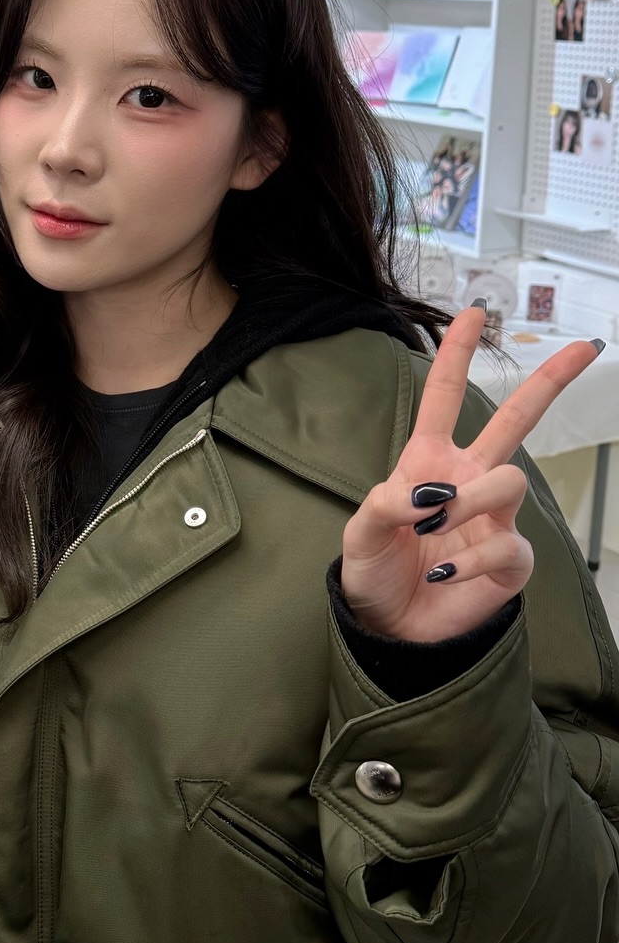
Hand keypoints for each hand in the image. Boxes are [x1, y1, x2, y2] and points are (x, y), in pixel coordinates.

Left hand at [342, 304, 601, 641]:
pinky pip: (507, 543)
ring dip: (470, 499)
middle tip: (583, 347)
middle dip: (550, 381)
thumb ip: (381, 505)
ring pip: (511, 478)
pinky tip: (446, 571)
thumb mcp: (359, 534)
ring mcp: (494, 518)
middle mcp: (468, 481)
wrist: (391, 629)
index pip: (445, 399)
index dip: (457, 355)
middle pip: (516, 420)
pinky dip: (472, 556)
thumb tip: (421, 494)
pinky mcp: (510, 560)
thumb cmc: (375, 573)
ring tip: (436, 526)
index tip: (473, 313)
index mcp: (428, 463)